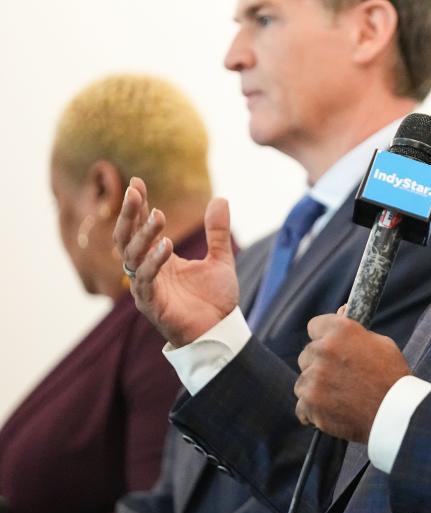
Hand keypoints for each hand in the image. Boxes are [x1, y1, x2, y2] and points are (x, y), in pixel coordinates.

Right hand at [114, 177, 237, 346]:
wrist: (220, 331)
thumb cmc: (214, 299)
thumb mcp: (220, 259)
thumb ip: (218, 231)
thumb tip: (221, 198)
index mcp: (159, 258)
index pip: (140, 227)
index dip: (138, 206)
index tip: (137, 181)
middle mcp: (147, 270)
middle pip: (127, 238)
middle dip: (129, 215)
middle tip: (135, 192)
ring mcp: (146, 287)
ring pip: (133, 256)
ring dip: (144, 235)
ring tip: (159, 215)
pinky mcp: (152, 304)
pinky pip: (147, 279)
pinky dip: (154, 261)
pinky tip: (166, 245)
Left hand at [294, 312, 410, 442]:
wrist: (395, 413)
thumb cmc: (392, 377)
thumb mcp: (381, 343)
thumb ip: (355, 331)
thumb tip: (341, 312)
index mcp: (340, 330)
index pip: (314, 326)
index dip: (323, 337)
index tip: (330, 346)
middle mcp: (323, 350)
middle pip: (307, 355)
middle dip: (319, 364)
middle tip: (340, 376)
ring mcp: (314, 377)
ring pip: (303, 381)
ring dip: (316, 388)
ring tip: (338, 397)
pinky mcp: (309, 403)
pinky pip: (302, 407)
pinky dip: (313, 412)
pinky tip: (332, 412)